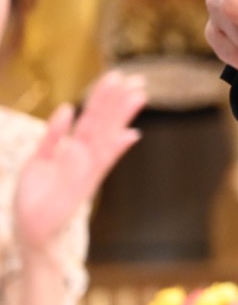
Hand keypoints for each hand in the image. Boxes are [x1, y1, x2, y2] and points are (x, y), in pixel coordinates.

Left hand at [14, 70, 145, 254]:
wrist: (32, 229)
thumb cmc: (36, 196)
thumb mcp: (39, 159)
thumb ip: (53, 135)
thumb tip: (68, 108)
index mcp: (75, 149)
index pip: (92, 117)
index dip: (104, 97)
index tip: (118, 76)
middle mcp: (85, 158)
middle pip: (103, 124)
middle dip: (119, 101)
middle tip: (138, 79)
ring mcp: (86, 172)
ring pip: (106, 138)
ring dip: (122, 118)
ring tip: (138, 97)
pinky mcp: (81, 188)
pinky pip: (95, 164)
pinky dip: (111, 150)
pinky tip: (129, 135)